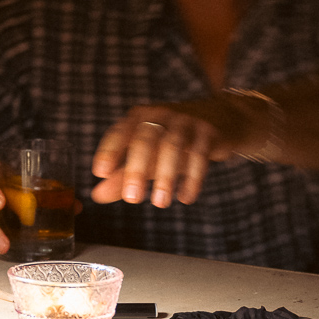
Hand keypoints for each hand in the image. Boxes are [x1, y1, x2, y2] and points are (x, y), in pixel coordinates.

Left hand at [91, 98, 254, 207]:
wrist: (222, 119)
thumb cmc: (175, 140)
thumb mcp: (148, 156)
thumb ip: (122, 175)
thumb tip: (96, 195)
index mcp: (140, 117)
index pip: (120, 132)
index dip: (109, 150)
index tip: (100, 173)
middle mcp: (161, 114)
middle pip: (145, 140)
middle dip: (137, 170)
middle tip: (131, 199)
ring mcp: (186, 121)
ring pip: (172, 147)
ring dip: (166, 177)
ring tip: (160, 204)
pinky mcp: (209, 131)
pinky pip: (199, 155)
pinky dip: (192, 178)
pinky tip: (186, 198)